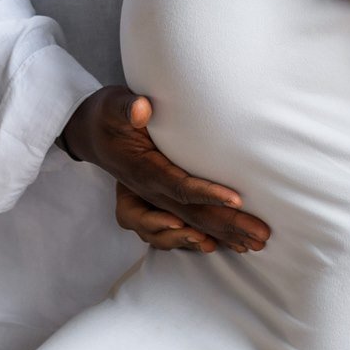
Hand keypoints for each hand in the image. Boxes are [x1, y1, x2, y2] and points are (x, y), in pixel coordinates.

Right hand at [62, 87, 269, 253]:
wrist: (89, 134)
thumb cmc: (108, 117)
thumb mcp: (113, 105)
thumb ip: (127, 107)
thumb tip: (142, 109)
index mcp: (141, 169)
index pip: (178, 186)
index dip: (207, 193)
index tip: (237, 199)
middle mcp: (147, 191)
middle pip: (191, 215)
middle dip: (227, 226)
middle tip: (261, 236)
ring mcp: (151, 201)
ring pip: (188, 227)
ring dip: (221, 236)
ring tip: (251, 244)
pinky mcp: (156, 204)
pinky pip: (179, 230)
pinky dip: (203, 238)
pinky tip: (227, 244)